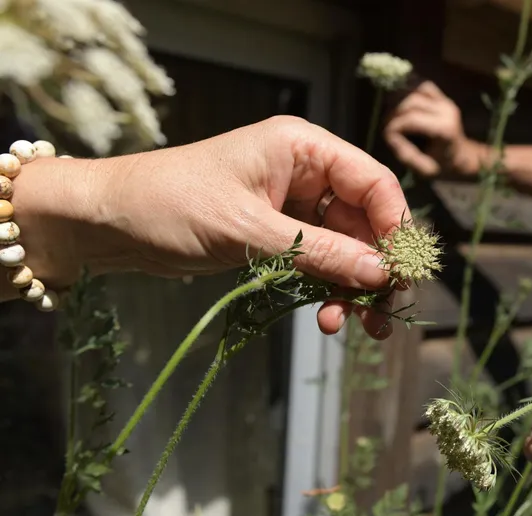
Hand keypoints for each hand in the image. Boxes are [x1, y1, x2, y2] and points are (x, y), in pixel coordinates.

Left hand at [9, 116, 407, 338]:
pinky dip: (328, 291)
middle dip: (376, 268)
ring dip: (355, 287)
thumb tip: (380, 275)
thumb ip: (318, 252)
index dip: (394, 227)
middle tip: (384, 313)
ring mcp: (293, 207)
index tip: (401, 273)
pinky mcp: (278, 236)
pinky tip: (328, 319)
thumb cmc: (170, 206)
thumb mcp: (248, 230)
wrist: (109, 223)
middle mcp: (305, 173)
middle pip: (366, 221)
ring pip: (346, 248)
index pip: (372, 182)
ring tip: (359, 327)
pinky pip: (320, 264)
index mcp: (302, 148)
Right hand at [383, 81, 484, 177]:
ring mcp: (446, 102)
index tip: (387, 136)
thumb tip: (390, 135)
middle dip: (394, 113)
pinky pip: (422, 86)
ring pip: (415, 90)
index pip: (410, 119)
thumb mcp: (424, 169)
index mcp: (444, 129)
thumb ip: (407, 154)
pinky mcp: (443, 98)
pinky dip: (409, 91)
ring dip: (400, 100)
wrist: (460, 157)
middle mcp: (447, 111)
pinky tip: (401, 102)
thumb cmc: (442, 166)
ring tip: (393, 114)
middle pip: (411, 102)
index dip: (393, 126)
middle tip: (386, 125)